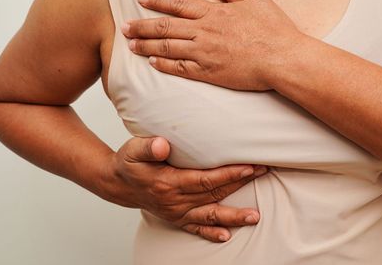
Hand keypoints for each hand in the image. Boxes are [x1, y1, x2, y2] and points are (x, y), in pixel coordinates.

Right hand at [100, 136, 267, 241]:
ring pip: (210, 214)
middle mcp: (175, 201)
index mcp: (168, 183)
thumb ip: (148, 147)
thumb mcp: (133, 150)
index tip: (249, 166)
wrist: (118, 184)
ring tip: (255, 216)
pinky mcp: (177, 218)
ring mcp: (177, 212)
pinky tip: (226, 236)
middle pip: (214, 194)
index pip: (205, 179)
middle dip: (241, 184)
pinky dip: (211, 232)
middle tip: (263, 172)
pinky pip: (196, 228)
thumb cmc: (129, 163)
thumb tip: (163, 145)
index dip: (229, 173)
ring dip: (234, 216)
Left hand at [122, 0, 309, 90]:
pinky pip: (181, 68)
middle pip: (166, 27)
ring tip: (131, 45)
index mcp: (215, 12)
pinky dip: (164, 65)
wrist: (284, 59)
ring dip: (147, 46)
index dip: (157, 0)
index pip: (179, 4)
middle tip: (125, 26)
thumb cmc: (275, 30)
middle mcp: (205, 31)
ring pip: (168, 48)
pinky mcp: (210, 73)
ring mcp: (205, 53)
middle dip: (142, 26)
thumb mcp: (256, 0)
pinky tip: (152, 64)